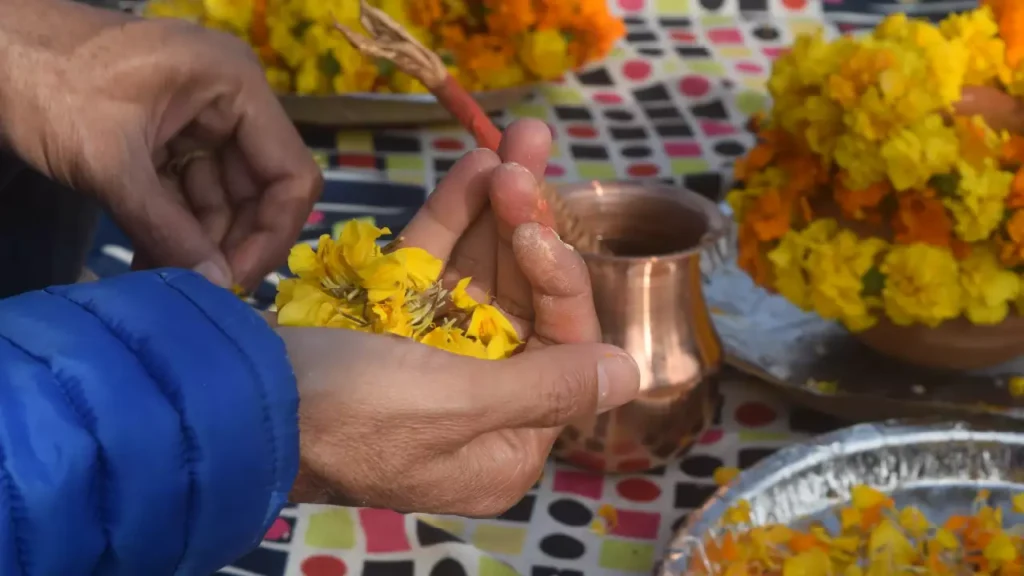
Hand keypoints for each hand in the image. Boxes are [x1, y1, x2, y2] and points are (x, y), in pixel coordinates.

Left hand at [0, 1, 320, 287]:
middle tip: (200, 290)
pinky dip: (175, 228)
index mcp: (235, 86)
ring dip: (199, 243)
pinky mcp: (172, 135)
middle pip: (260, 190)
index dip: (273, 232)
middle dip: (231, 243)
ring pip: (225, 198)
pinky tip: (152, 262)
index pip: (290, 172)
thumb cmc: (47, 84)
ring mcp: (201, 118)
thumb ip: (166, 227)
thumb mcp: (109, 162)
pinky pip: (190, 192)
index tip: (238, 280)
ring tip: (165, 282)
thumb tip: (218, 287)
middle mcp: (230, 101)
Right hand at [278, 119, 640, 513]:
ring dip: (494, 208)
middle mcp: (474, 404)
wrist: (227, 403)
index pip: (559, 353)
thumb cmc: (345, 417)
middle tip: (528, 149)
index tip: (533, 228)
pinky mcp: (390, 327)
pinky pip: (433, 270)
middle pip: (519, 303)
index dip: (555, 283)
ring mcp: (431, 362)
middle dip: (525, 225)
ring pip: (478, 275)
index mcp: (500, 443)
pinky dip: (450, 222)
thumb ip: (547, 386)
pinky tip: (471, 168)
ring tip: (511, 140)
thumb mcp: (453, 405)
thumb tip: (630, 375)